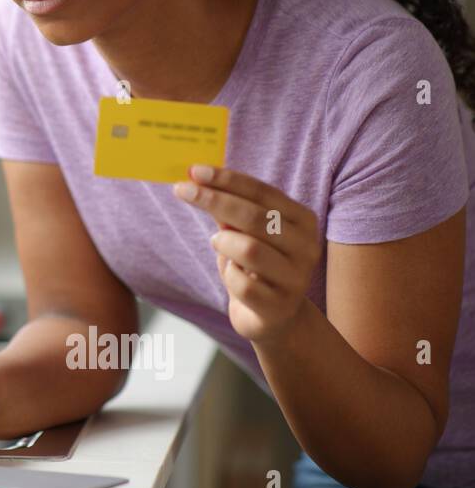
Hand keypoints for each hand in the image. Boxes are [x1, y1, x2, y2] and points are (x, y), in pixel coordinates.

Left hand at [172, 164, 320, 343]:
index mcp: (303, 220)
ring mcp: (296, 278)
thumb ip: (228, 208)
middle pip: (254, 217)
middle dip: (214, 200)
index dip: (227, 180)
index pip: (262, 192)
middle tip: (182, 190)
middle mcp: (306, 247)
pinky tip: (232, 275)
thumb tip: (197, 179)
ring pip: (249, 249)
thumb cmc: (255, 265)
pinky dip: (228, 275)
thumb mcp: (245, 232)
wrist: (273, 317)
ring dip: (223, 243)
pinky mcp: (279, 306)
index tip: (194, 170)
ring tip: (218, 243)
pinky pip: (241, 284)